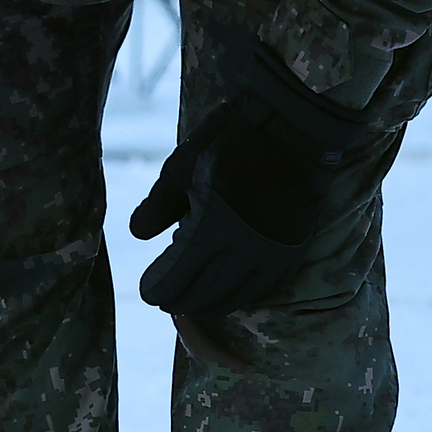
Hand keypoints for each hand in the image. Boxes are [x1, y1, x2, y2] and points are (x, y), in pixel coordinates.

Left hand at [131, 47, 365, 322]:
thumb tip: (137, 234)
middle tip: (168, 302)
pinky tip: (236, 293)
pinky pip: (269, 286)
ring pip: (238, 296)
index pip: (177, 280)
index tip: (148, 291)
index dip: (159, 289)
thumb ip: (157, 208)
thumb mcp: (181, 169)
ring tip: (197, 304)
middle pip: (206, 294)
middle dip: (183, 301)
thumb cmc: (229, 143)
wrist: (292, 128)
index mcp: (210, 232)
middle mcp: (243, 252)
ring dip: (213, 303)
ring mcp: (272, 253)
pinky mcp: (294, 248)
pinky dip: (247, 295)